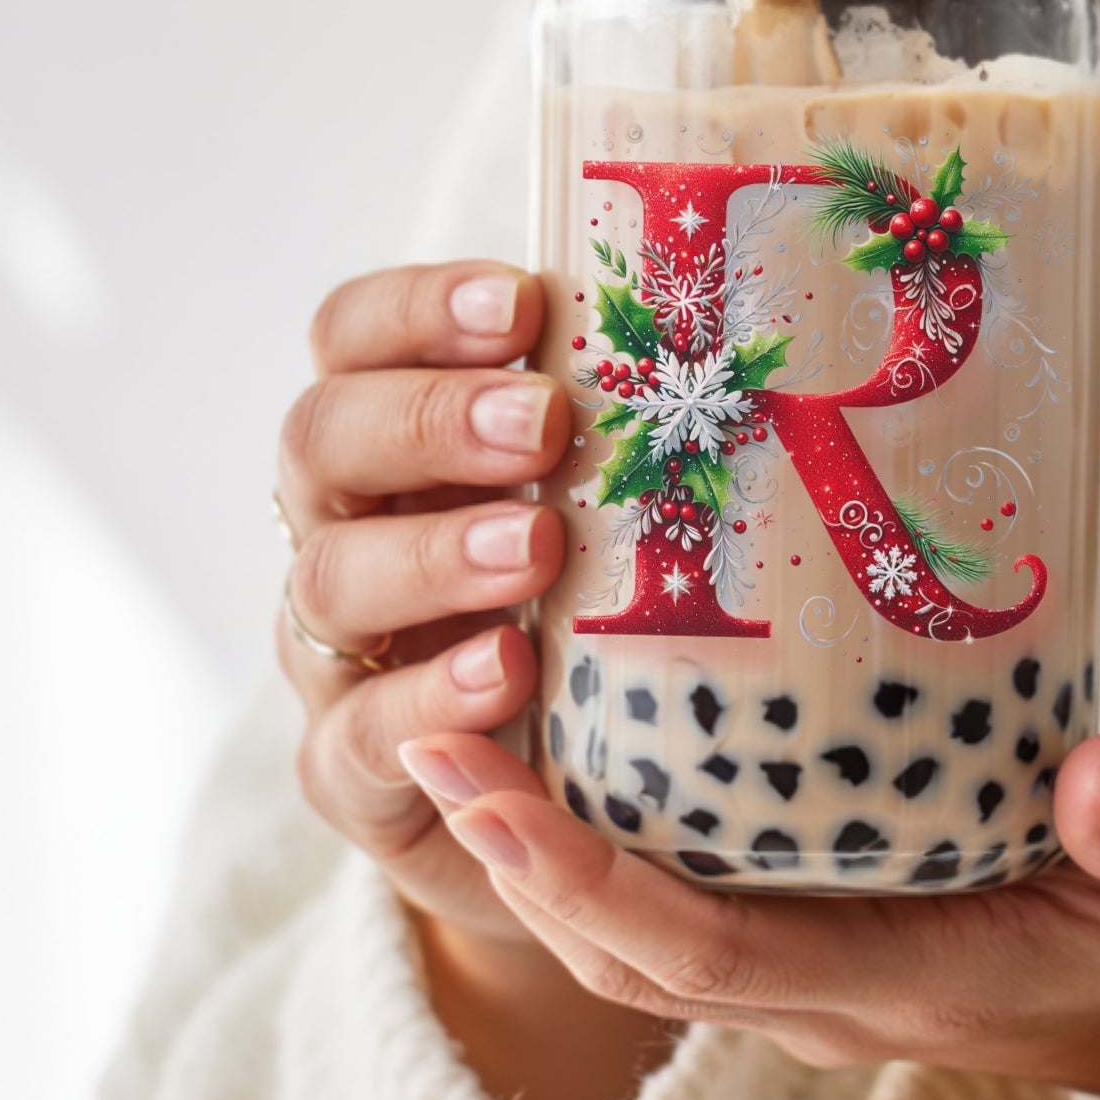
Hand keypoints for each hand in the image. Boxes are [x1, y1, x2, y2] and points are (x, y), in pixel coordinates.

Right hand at [275, 260, 683, 1099]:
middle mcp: (343, 528)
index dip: (418, 308)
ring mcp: (335, 652)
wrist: (573, 796)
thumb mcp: (621, 500)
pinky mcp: (350, 771)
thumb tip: (778, 303)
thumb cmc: (606, 607)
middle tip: (543, 424)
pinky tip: (507, 672)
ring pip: (329, 579)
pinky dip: (430, 698)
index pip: (353, 337)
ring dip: (432, 555)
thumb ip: (645, 413)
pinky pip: (357, 732)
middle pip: (321, 437)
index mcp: (393, 439)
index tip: (522, 304)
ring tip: (538, 548)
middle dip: (430, 418)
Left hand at [418, 734, 1099, 1095]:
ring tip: (461, 721)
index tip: (483, 793)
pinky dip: (606, 835)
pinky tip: (581, 726)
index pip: (703, 953)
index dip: (581, 884)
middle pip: (629, 951)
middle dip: (514, 856)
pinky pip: (683, 894)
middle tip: (427, 727)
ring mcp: (819, 969)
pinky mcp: (825, 926)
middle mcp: (829, 993)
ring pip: (638, 932)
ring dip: (537, 846)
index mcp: (905, 986)